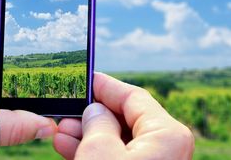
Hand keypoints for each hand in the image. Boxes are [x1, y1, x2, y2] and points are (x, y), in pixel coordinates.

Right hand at [53, 73, 194, 158]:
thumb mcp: (100, 153)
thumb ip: (97, 124)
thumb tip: (96, 110)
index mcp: (169, 133)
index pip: (134, 97)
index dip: (106, 87)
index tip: (85, 78)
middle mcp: (169, 147)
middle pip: (127, 119)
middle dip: (93, 115)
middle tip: (65, 112)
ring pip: (121, 141)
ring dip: (90, 135)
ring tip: (61, 132)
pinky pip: (122, 157)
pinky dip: (98, 153)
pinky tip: (70, 148)